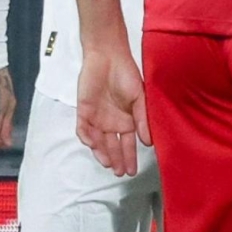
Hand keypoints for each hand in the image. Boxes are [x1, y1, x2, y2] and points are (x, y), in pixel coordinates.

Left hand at [75, 34, 148, 177]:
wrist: (108, 57)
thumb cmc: (127, 74)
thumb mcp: (140, 98)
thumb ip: (143, 119)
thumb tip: (148, 142)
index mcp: (127, 120)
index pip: (128, 144)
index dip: (131, 157)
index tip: (134, 171)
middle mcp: (112, 123)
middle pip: (113, 147)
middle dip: (117, 160)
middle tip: (122, 173)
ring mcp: (97, 118)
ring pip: (98, 142)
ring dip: (103, 154)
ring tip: (110, 164)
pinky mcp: (84, 112)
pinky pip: (83, 129)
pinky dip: (88, 138)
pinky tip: (94, 144)